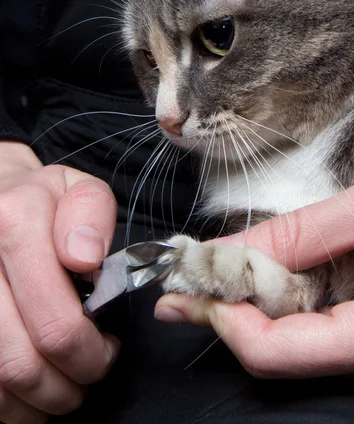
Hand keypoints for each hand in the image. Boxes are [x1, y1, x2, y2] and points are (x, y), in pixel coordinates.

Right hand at [0, 141, 118, 422]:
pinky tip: (31, 389)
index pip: (56, 320)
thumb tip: (85, 259)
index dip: (90, 351)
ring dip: (37, 400)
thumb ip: (92, 214)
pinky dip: (9, 402)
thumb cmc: (43, 200)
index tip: (108, 348)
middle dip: (68, 384)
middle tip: (91, 374)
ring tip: (64, 388)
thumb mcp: (78, 188)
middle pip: (22, 361)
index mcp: (14, 222)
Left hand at [156, 141, 353, 393]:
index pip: (281, 354)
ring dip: (270, 312)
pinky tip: (292, 281)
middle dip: (240, 314)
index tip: (192, 289)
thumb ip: (296, 234)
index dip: (226, 320)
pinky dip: (306, 314)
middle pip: (293, 359)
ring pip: (315, 353)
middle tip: (202, 276)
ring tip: (243, 271)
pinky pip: (344, 344)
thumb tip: (224, 252)